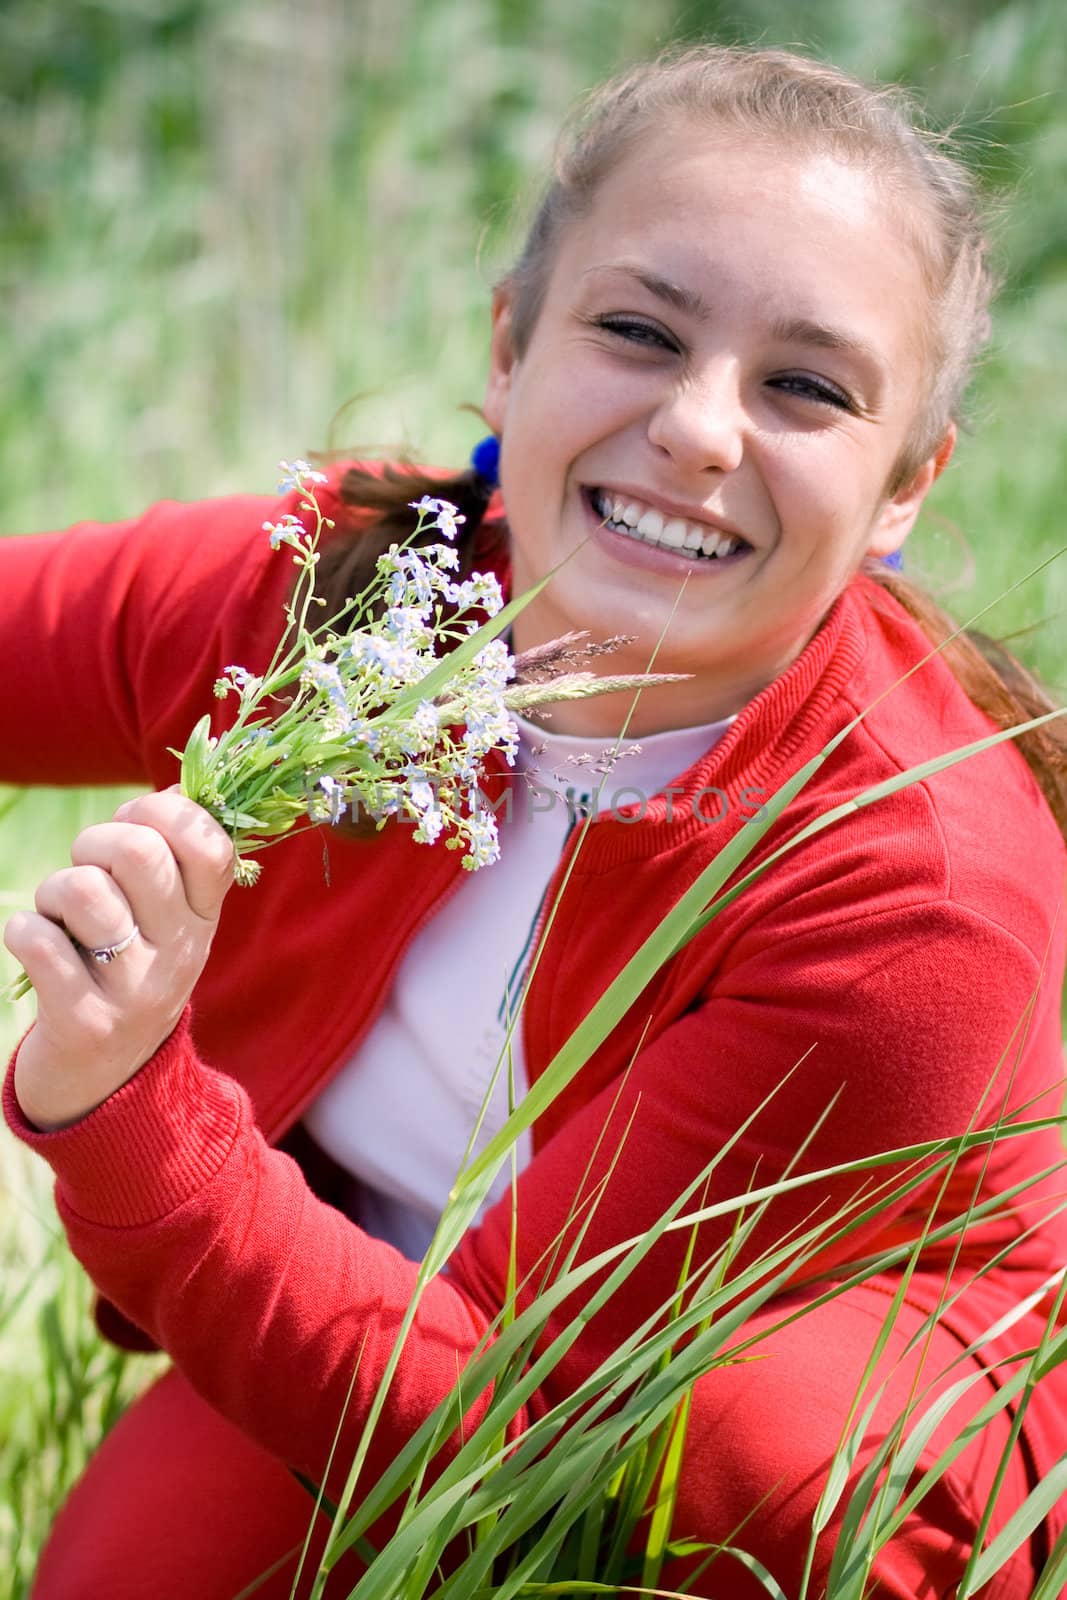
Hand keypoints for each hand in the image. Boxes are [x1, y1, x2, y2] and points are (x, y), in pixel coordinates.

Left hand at [4, 790, 233, 1130]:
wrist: (108, 1079)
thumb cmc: (128, 969)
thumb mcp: (170, 921)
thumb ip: (172, 860)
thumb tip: (169, 794)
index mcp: (205, 917)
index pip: (209, 843)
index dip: (165, 813)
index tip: (137, 824)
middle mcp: (181, 953)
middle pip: (139, 852)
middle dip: (95, 842)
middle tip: (88, 869)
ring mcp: (137, 991)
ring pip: (83, 891)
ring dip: (54, 890)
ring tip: (59, 916)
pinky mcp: (86, 1022)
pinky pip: (39, 943)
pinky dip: (24, 930)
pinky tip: (35, 944)